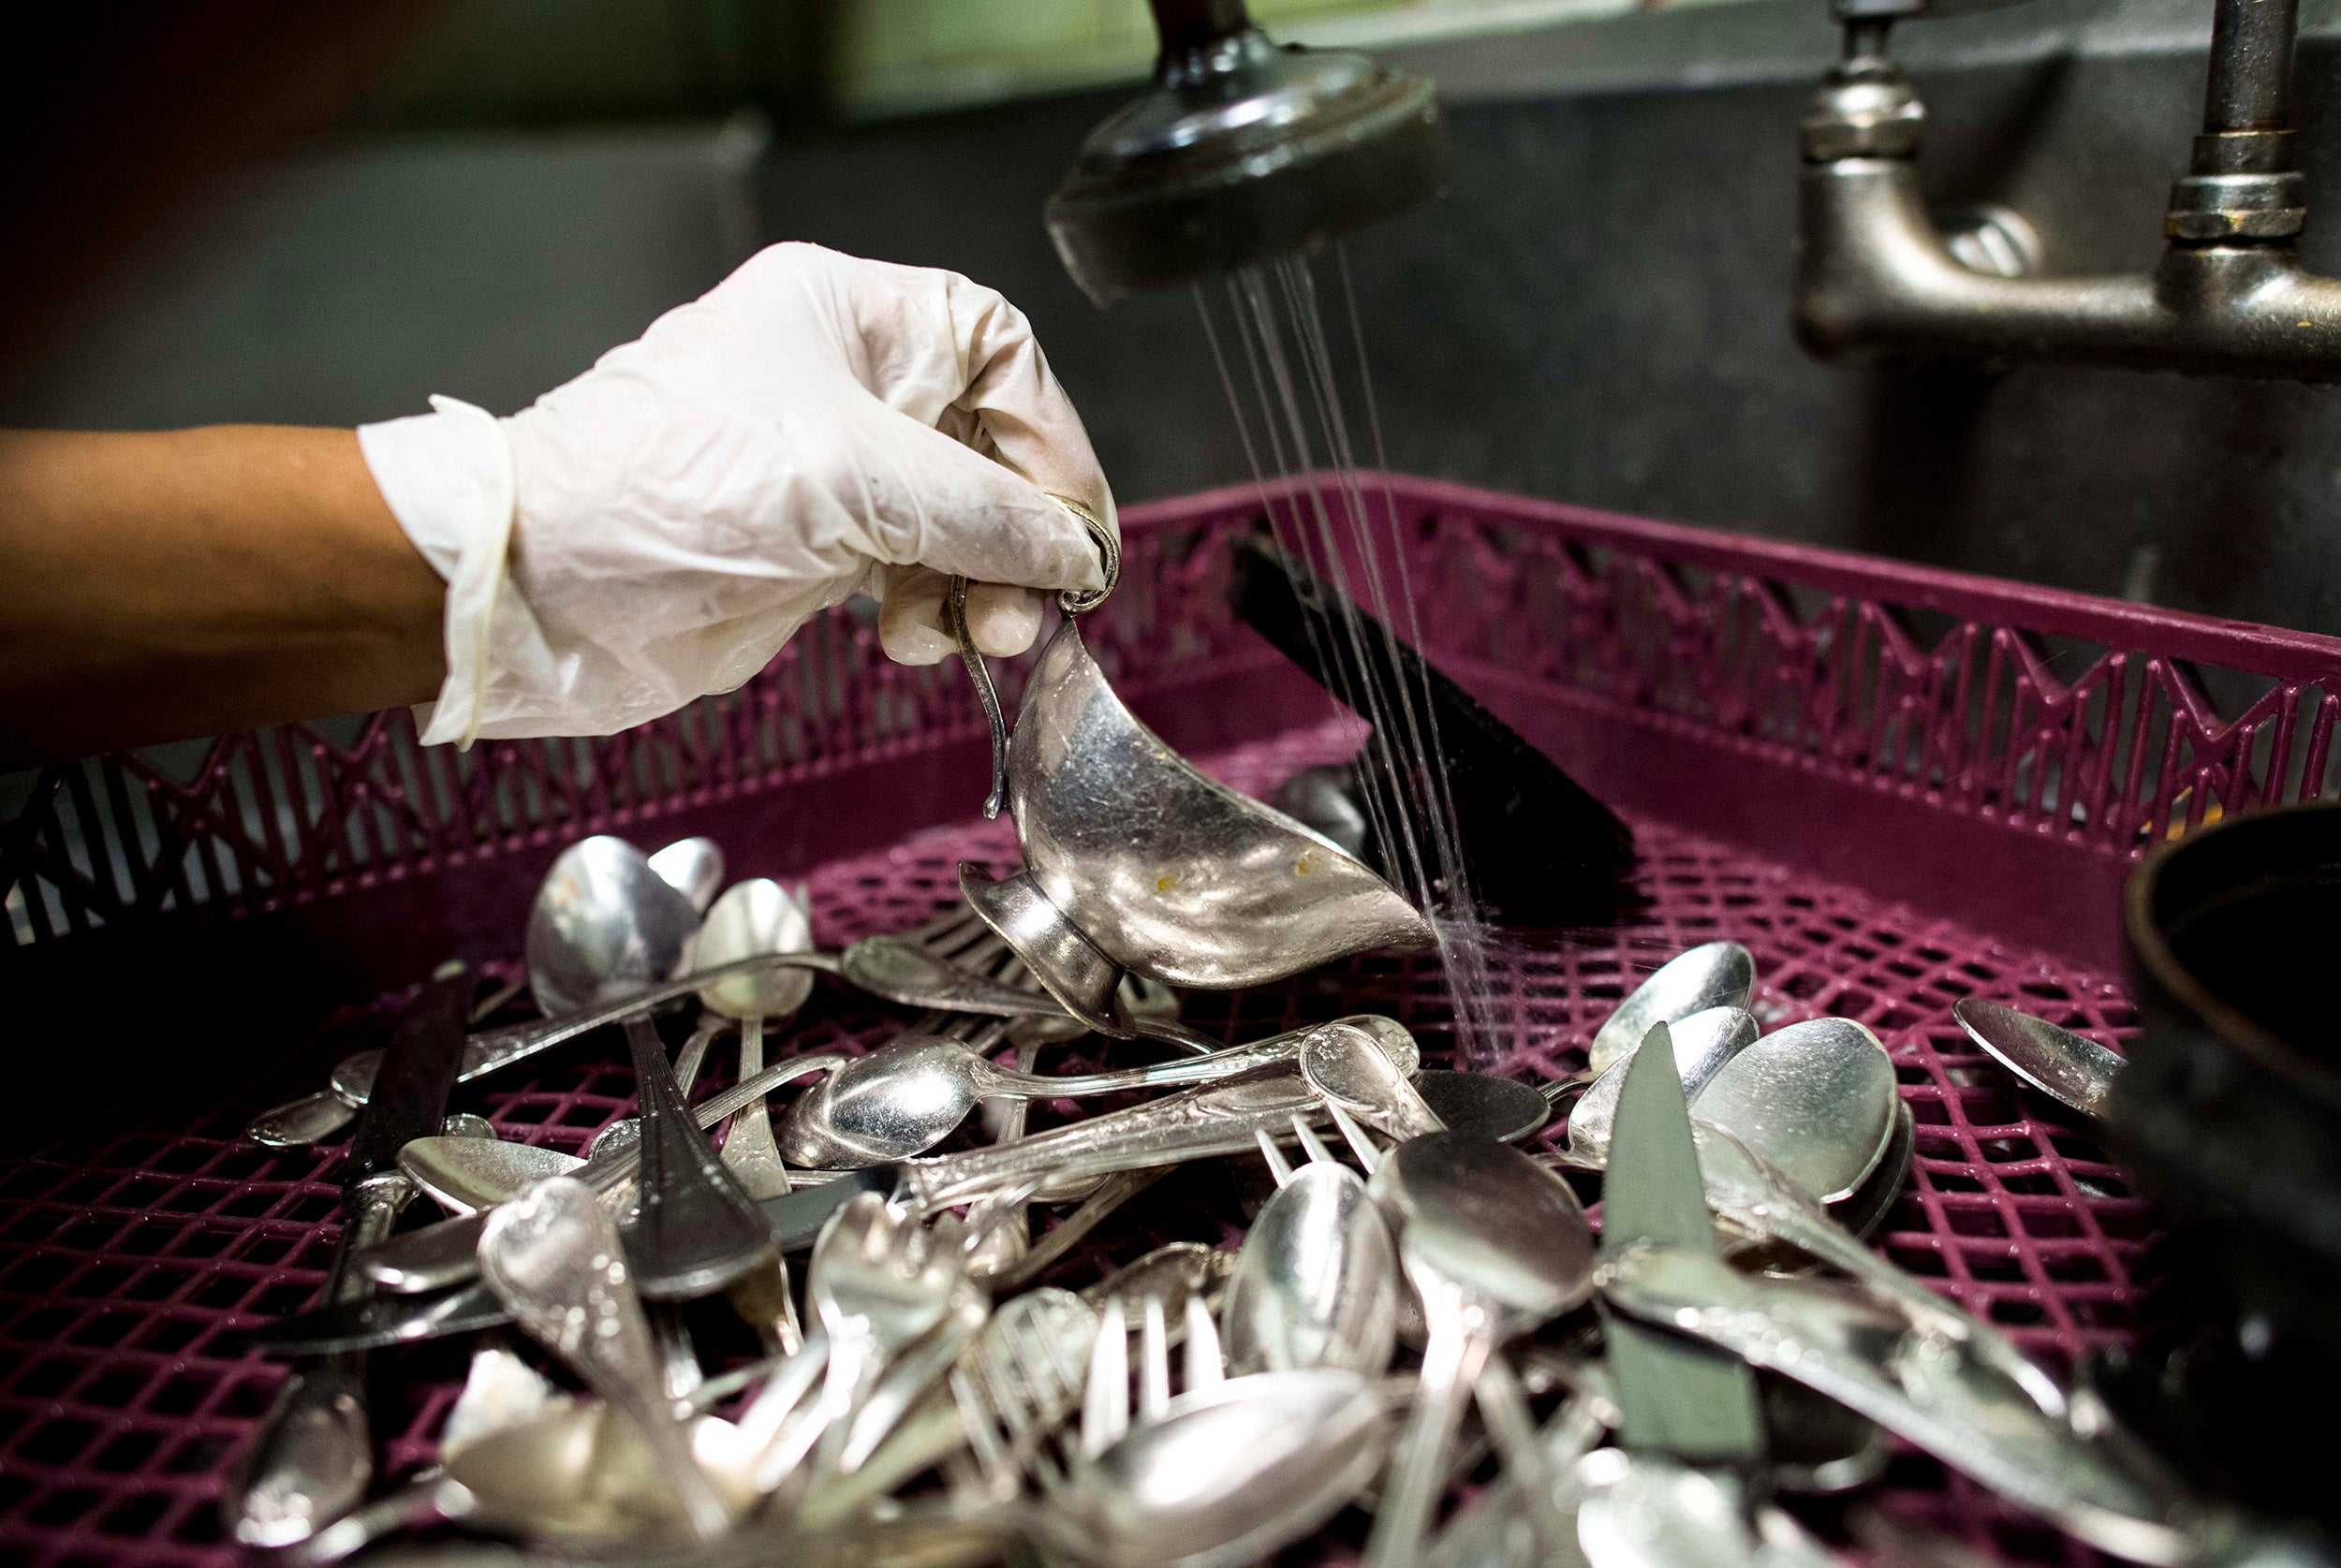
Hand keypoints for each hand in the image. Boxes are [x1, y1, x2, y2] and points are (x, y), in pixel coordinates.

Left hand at [360, 242, 1113, 745]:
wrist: (543, 583)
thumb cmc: (672, 487)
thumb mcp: (857, 481)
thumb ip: (985, 514)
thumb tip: (1075, 549)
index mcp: (846, 313)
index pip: (997, 349)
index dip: (1050, 434)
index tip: (1075, 521)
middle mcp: (840, 382)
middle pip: (985, 446)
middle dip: (1018, 530)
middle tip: (1038, 602)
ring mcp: (824, 469)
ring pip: (954, 521)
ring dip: (983, 584)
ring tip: (985, 635)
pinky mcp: (807, 548)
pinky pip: (909, 573)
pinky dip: (932, 611)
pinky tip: (919, 641)